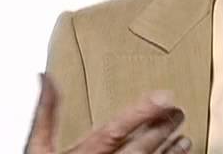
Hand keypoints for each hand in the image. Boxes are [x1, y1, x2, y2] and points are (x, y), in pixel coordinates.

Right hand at [25, 74, 191, 153]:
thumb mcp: (38, 147)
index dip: (142, 112)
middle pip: (140, 146)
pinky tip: (179, 153)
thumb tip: (45, 77)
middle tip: (179, 111)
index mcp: (85, 152)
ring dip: (169, 150)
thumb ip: (45, 113)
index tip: (165, 97)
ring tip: (184, 137)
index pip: (117, 129)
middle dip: (162, 128)